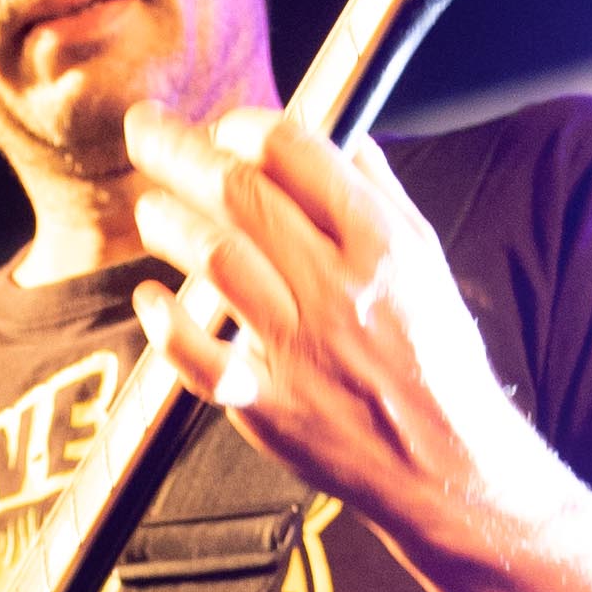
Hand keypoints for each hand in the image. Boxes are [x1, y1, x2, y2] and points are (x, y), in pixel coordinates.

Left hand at [123, 104, 526, 539]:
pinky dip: (166, 325)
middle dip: (178, 151)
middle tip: (144, 133)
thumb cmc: (436, 361)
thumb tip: (342, 138)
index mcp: (380, 243)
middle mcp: (338, 288)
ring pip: (215, 258)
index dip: (244, 127)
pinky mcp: (269, 405)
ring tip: (150, 211)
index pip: (296, 153)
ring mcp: (300, 348)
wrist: (446, 464)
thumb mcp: (428, 262)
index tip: (223, 129)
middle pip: (241, 193)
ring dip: (168, 222)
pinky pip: (201, 359)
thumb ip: (380, 195)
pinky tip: (151, 299)